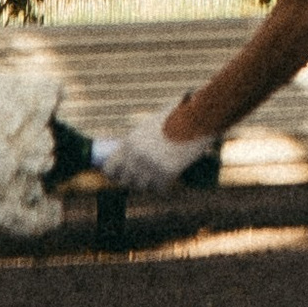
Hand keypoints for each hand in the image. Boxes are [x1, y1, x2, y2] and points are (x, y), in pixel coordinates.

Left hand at [96, 108, 214, 195]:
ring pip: (142, 187)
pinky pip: (159, 189)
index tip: (121, 176)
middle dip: (133, 181)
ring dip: (148, 185)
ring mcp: (151, 165)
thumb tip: (130, 153)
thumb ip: (139, 139)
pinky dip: (163, 187)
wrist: (197, 119)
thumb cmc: (176, 117)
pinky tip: (167, 181)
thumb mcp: (151, 124)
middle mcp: (136, 156)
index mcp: (129, 142)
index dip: (115, 174)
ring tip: (155, 180)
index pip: (110, 168)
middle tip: (142, 179)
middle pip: (126, 181)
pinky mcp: (167, 173)